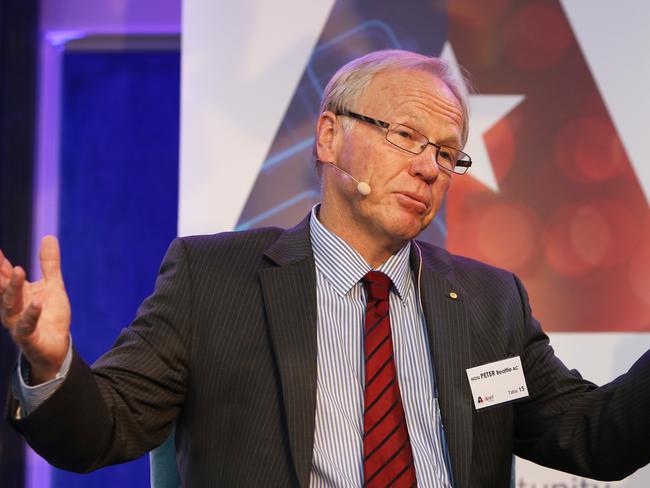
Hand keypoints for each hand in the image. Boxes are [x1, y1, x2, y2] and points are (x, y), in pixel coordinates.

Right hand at [0, 236, 70, 383]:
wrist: (56, 347)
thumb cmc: (50, 315)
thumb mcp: (53, 285)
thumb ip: (49, 264)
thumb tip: (49, 237)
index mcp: (16, 294)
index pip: (5, 274)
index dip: (0, 261)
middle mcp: (12, 308)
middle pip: (2, 288)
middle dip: (0, 272)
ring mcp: (18, 323)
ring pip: (11, 305)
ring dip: (13, 289)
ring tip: (19, 271)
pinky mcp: (29, 338)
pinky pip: (26, 326)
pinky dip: (31, 314)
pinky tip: (37, 302)